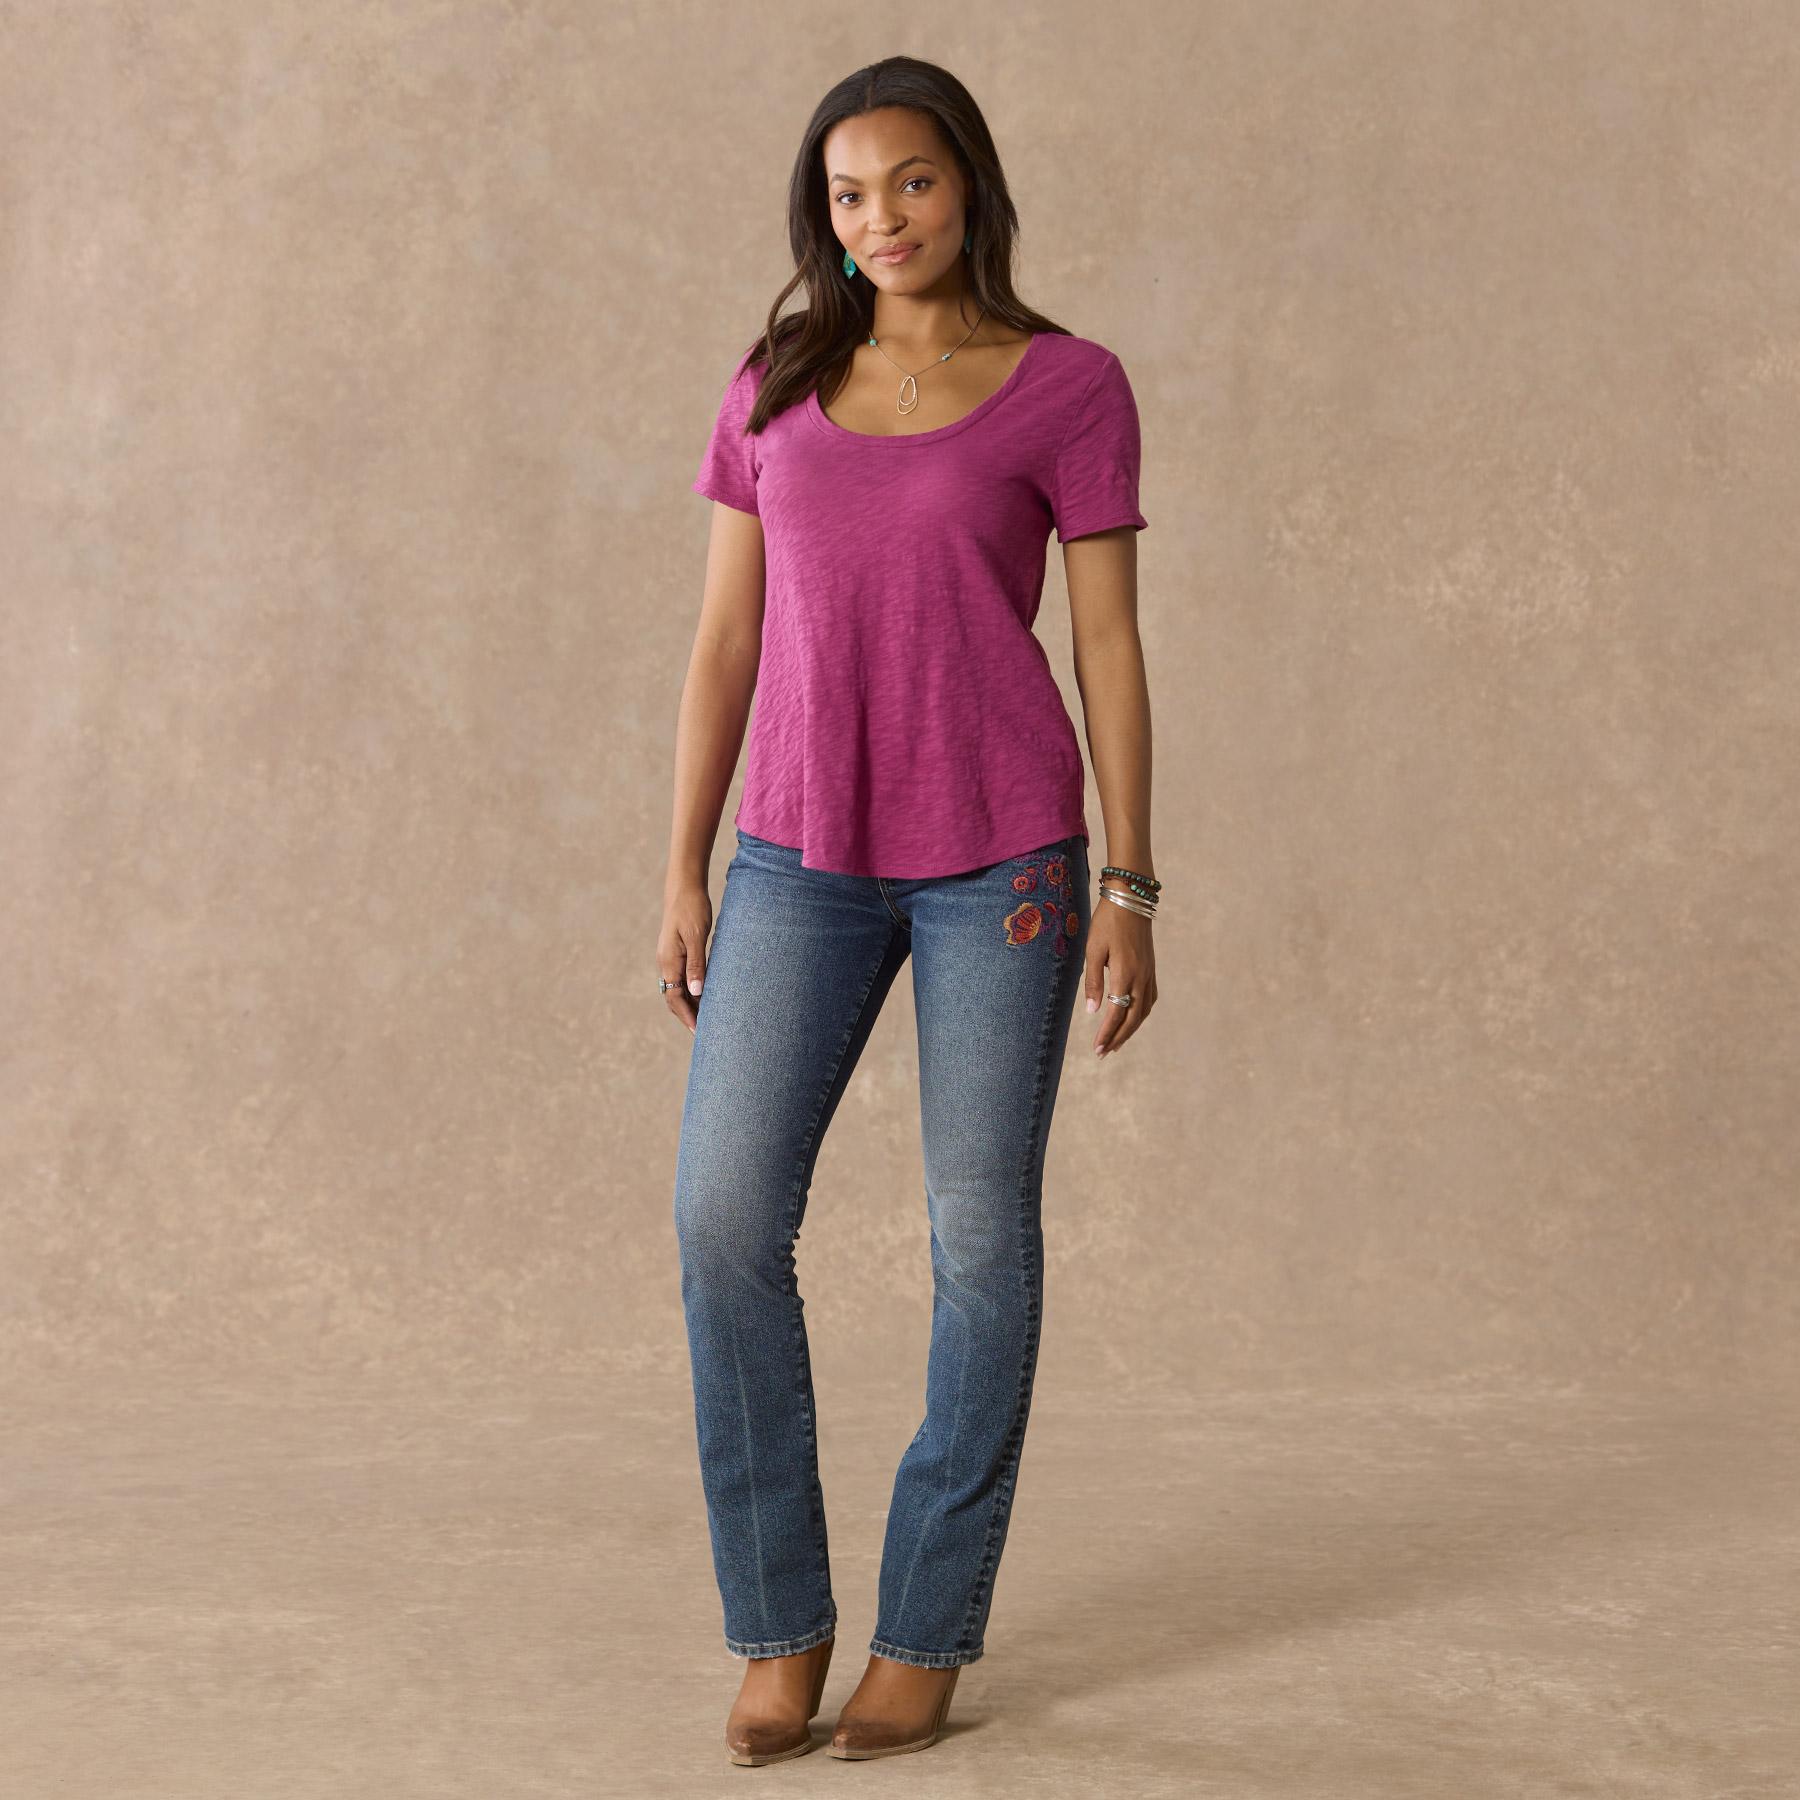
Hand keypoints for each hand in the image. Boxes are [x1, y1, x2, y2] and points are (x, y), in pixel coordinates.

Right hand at [658, 880, 712, 1033]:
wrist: (685, 887)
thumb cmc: (692, 908)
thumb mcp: (696, 936)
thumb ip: (696, 964)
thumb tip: (696, 992)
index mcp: (669, 961)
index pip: (675, 997)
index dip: (687, 1016)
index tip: (699, 1032)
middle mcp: (666, 962)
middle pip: (674, 997)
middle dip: (687, 1015)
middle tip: (704, 1033)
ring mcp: (670, 957)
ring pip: (678, 988)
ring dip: (690, 1004)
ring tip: (706, 1018)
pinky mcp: (677, 951)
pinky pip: (682, 977)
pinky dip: (692, 990)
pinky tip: (704, 994)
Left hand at [1084, 892, 1155, 1056]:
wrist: (1131, 899)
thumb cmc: (1107, 922)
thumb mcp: (1093, 950)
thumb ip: (1093, 981)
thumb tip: (1091, 1011)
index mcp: (1125, 974)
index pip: (1117, 1012)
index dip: (1107, 1033)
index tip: (1097, 1049)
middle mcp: (1141, 977)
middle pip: (1132, 1017)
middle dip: (1118, 1037)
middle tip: (1103, 1053)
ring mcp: (1149, 973)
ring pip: (1143, 1010)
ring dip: (1131, 1029)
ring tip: (1116, 1042)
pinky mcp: (1151, 968)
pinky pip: (1150, 998)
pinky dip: (1141, 1014)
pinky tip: (1133, 1018)